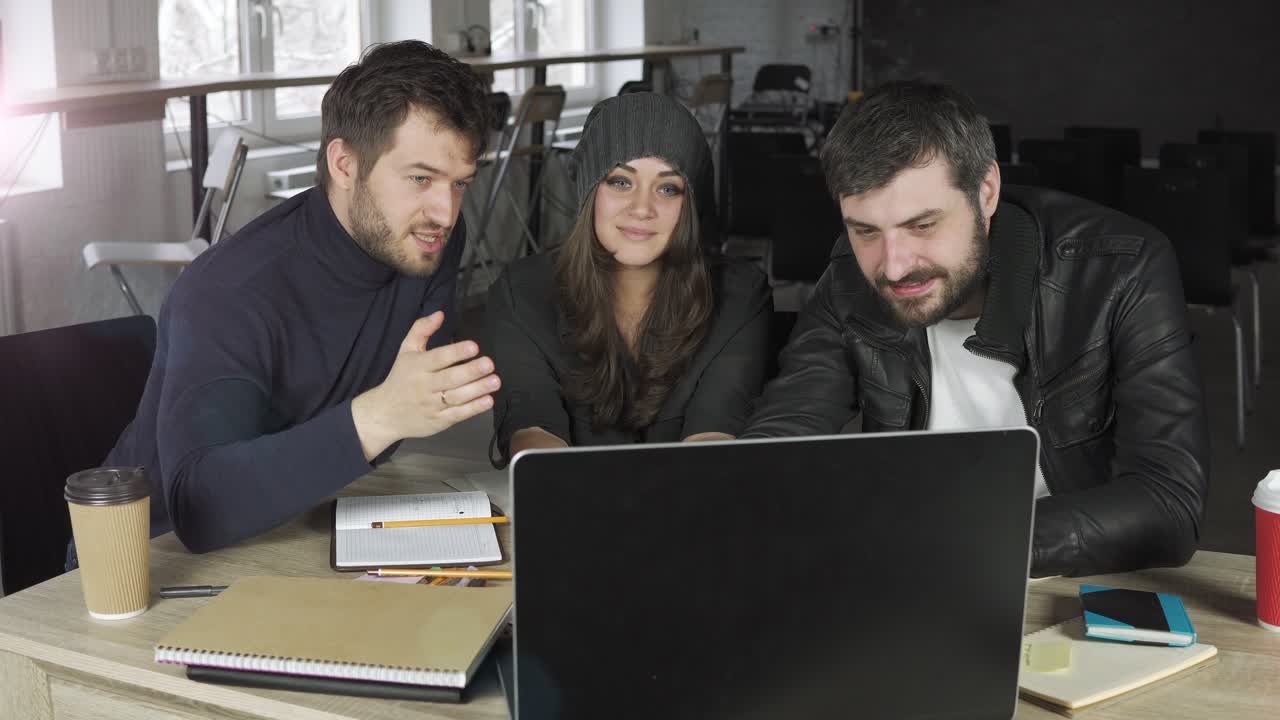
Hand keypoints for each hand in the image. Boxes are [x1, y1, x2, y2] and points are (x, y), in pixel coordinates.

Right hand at [351, 312, 500, 459]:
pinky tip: (488, 400)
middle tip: (489, 364)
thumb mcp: (406, 351)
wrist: (385, 413)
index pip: (438, 358)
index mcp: (417, 366)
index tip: (474, 347)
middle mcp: (424, 386)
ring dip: (478, 389)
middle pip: (450, 378)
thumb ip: (421, 329)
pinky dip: (474, 408)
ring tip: (495, 381)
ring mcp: (432, 405)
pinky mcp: (438, 421)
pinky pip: (458, 414)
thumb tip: (440, 313)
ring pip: (457, 397)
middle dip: (471, 371)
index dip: (456, 352)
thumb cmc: (400, 378)